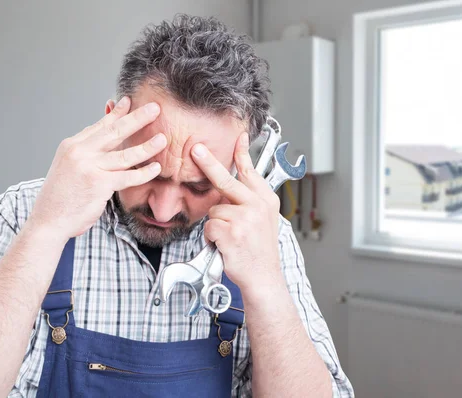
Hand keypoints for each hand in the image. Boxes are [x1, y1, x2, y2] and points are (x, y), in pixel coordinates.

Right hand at [29, 96, 165, 241]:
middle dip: (137, 118)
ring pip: (124, 153)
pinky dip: (143, 172)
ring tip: (163, 139)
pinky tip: (155, 168)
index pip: (99, 125)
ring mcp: (89, 166)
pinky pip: (127, 176)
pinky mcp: (99, 183)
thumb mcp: (67, 168)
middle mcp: (79, 152)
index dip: (116, 113)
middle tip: (154, 108)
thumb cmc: (59, 198)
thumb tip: (99, 142)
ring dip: (147, 146)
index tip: (129, 101)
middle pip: (114, 131)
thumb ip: (84, 154)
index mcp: (72, 146)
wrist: (47, 220)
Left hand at [191, 132, 281, 291]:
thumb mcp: (263, 220)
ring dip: (216, 225)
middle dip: (207, 163)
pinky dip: (212, 238)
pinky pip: (209, 227)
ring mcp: (244, 218)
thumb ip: (250, 201)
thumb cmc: (259, 250)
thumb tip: (230, 187)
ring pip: (214, 211)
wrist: (263, 277)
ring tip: (230, 238)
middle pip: (226, 180)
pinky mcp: (230, 231)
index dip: (242, 153)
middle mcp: (257, 206)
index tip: (238, 137)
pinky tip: (226, 245)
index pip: (251, 172)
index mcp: (266, 200)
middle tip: (195, 149)